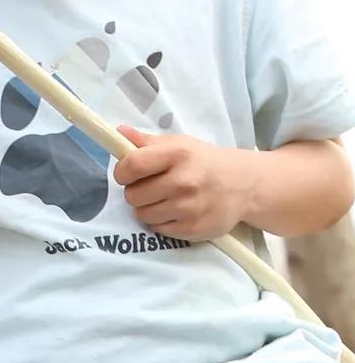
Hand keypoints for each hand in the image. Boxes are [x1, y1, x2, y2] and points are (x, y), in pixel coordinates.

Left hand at [114, 125, 258, 240]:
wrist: (246, 185)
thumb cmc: (205, 161)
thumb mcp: (179, 144)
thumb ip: (146, 141)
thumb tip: (118, 132)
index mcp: (178, 155)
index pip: (132, 166)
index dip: (122, 172)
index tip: (127, 173)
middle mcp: (184, 182)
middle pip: (133, 195)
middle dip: (135, 191)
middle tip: (150, 187)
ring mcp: (189, 208)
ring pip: (142, 214)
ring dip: (147, 208)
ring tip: (163, 199)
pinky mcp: (194, 229)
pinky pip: (158, 229)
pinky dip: (161, 222)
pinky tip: (175, 211)